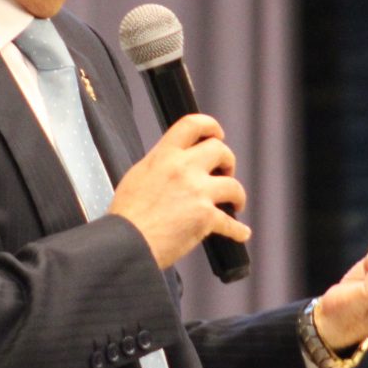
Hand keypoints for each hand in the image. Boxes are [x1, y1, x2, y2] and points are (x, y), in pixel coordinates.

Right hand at [107, 113, 251, 269]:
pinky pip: (231, 222)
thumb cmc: (127, 216)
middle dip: (228, 162)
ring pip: (234, 185)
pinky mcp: (206, 217)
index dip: (211, 126)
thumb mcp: (138, 176)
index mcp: (164, 156)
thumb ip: (160, 165)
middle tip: (225, 173)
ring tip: (235, 203)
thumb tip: (172, 166)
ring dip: (237, 195)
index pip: (192, 125)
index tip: (217, 134)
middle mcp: (183, 169)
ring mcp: (197, 192)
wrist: (127, 242)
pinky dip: (238, 230)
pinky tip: (241, 232)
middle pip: (220, 150)